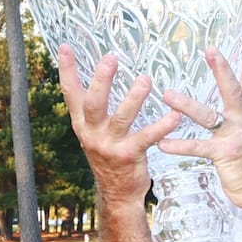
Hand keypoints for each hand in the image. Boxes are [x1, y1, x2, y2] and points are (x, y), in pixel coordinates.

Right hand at [57, 44, 182, 205]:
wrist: (117, 195)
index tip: (66, 46)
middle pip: (93, 102)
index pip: (71, 93)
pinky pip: (147, 137)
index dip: (67, 70)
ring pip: (121, 118)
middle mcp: (92, 133)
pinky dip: (162, 126)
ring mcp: (110, 146)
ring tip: (146, 80)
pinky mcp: (130, 156)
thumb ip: (92, 111)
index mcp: (82, 124)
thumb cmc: (110, 157)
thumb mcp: (94, 133)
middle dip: (101, 80)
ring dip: (134, 98)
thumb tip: (95, 78)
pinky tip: (175, 116)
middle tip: (111, 58)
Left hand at [157, 35, 241, 213]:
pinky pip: (199, 147)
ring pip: (209, 116)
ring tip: (167, 95)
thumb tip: (228, 109)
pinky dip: (180, 145)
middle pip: (234, 89)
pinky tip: (163, 144)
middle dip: (222, 69)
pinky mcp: (225, 155)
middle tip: (211, 49)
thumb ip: (237, 120)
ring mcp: (235, 137)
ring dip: (186, 105)